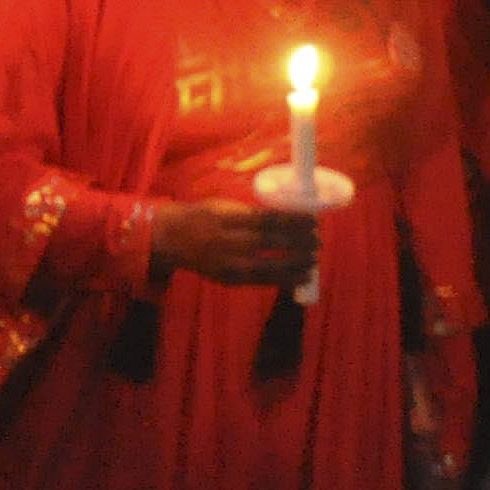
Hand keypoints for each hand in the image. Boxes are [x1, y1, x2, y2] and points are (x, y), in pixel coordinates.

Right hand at [150, 200, 323, 287]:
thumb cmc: (203, 217)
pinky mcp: (227, 279)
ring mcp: (226, 263)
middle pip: (269, 243)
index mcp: (225, 218)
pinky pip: (260, 281)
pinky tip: (299, 277)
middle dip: (298, 243)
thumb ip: (252, 214)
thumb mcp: (224, 207)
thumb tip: (289, 218)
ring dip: (295, 265)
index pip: (266, 220)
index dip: (292, 222)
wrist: (170, 239)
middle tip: (318, 241)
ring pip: (267, 267)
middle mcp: (225, 242)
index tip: (312, 221)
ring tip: (314, 262)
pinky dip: (283, 280)